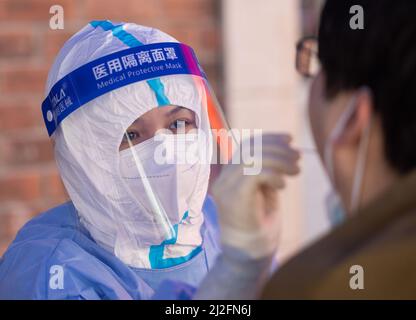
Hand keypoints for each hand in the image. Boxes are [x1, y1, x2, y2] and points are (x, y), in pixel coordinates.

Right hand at [212, 133, 299, 258]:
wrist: (247, 257)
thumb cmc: (258, 226)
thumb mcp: (263, 191)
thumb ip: (265, 171)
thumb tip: (282, 148)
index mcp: (228, 176)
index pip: (246, 146)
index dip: (269, 138)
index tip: (289, 139)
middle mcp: (223, 180)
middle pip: (250, 149)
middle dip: (279, 149)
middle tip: (298, 158)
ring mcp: (225, 189)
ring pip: (253, 159)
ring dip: (280, 161)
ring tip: (296, 170)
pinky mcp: (233, 199)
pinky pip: (254, 174)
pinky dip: (273, 175)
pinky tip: (282, 186)